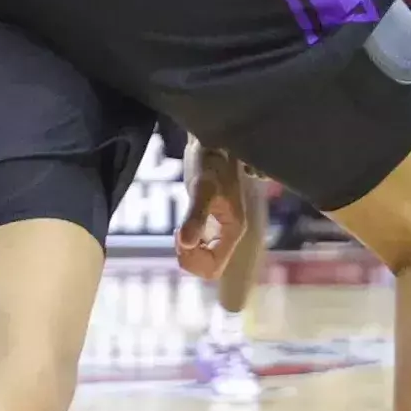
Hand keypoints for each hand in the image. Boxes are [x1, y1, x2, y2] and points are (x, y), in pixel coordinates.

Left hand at [176, 145, 245, 280]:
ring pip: (203, 259)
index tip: (180, 234)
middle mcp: (230, 233)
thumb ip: (195, 216)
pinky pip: (199, 247)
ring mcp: (221, 229)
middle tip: (178, 231)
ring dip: (186, 250)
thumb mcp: (201, 188)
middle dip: (188, 256)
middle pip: (209, 268)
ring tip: (179, 227)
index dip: (192, 259)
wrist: (209, 142)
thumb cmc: (209, 162)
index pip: (213, 269)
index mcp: (233, 229)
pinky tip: (180, 225)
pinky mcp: (211, 222)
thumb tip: (185, 244)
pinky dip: (186, 242)